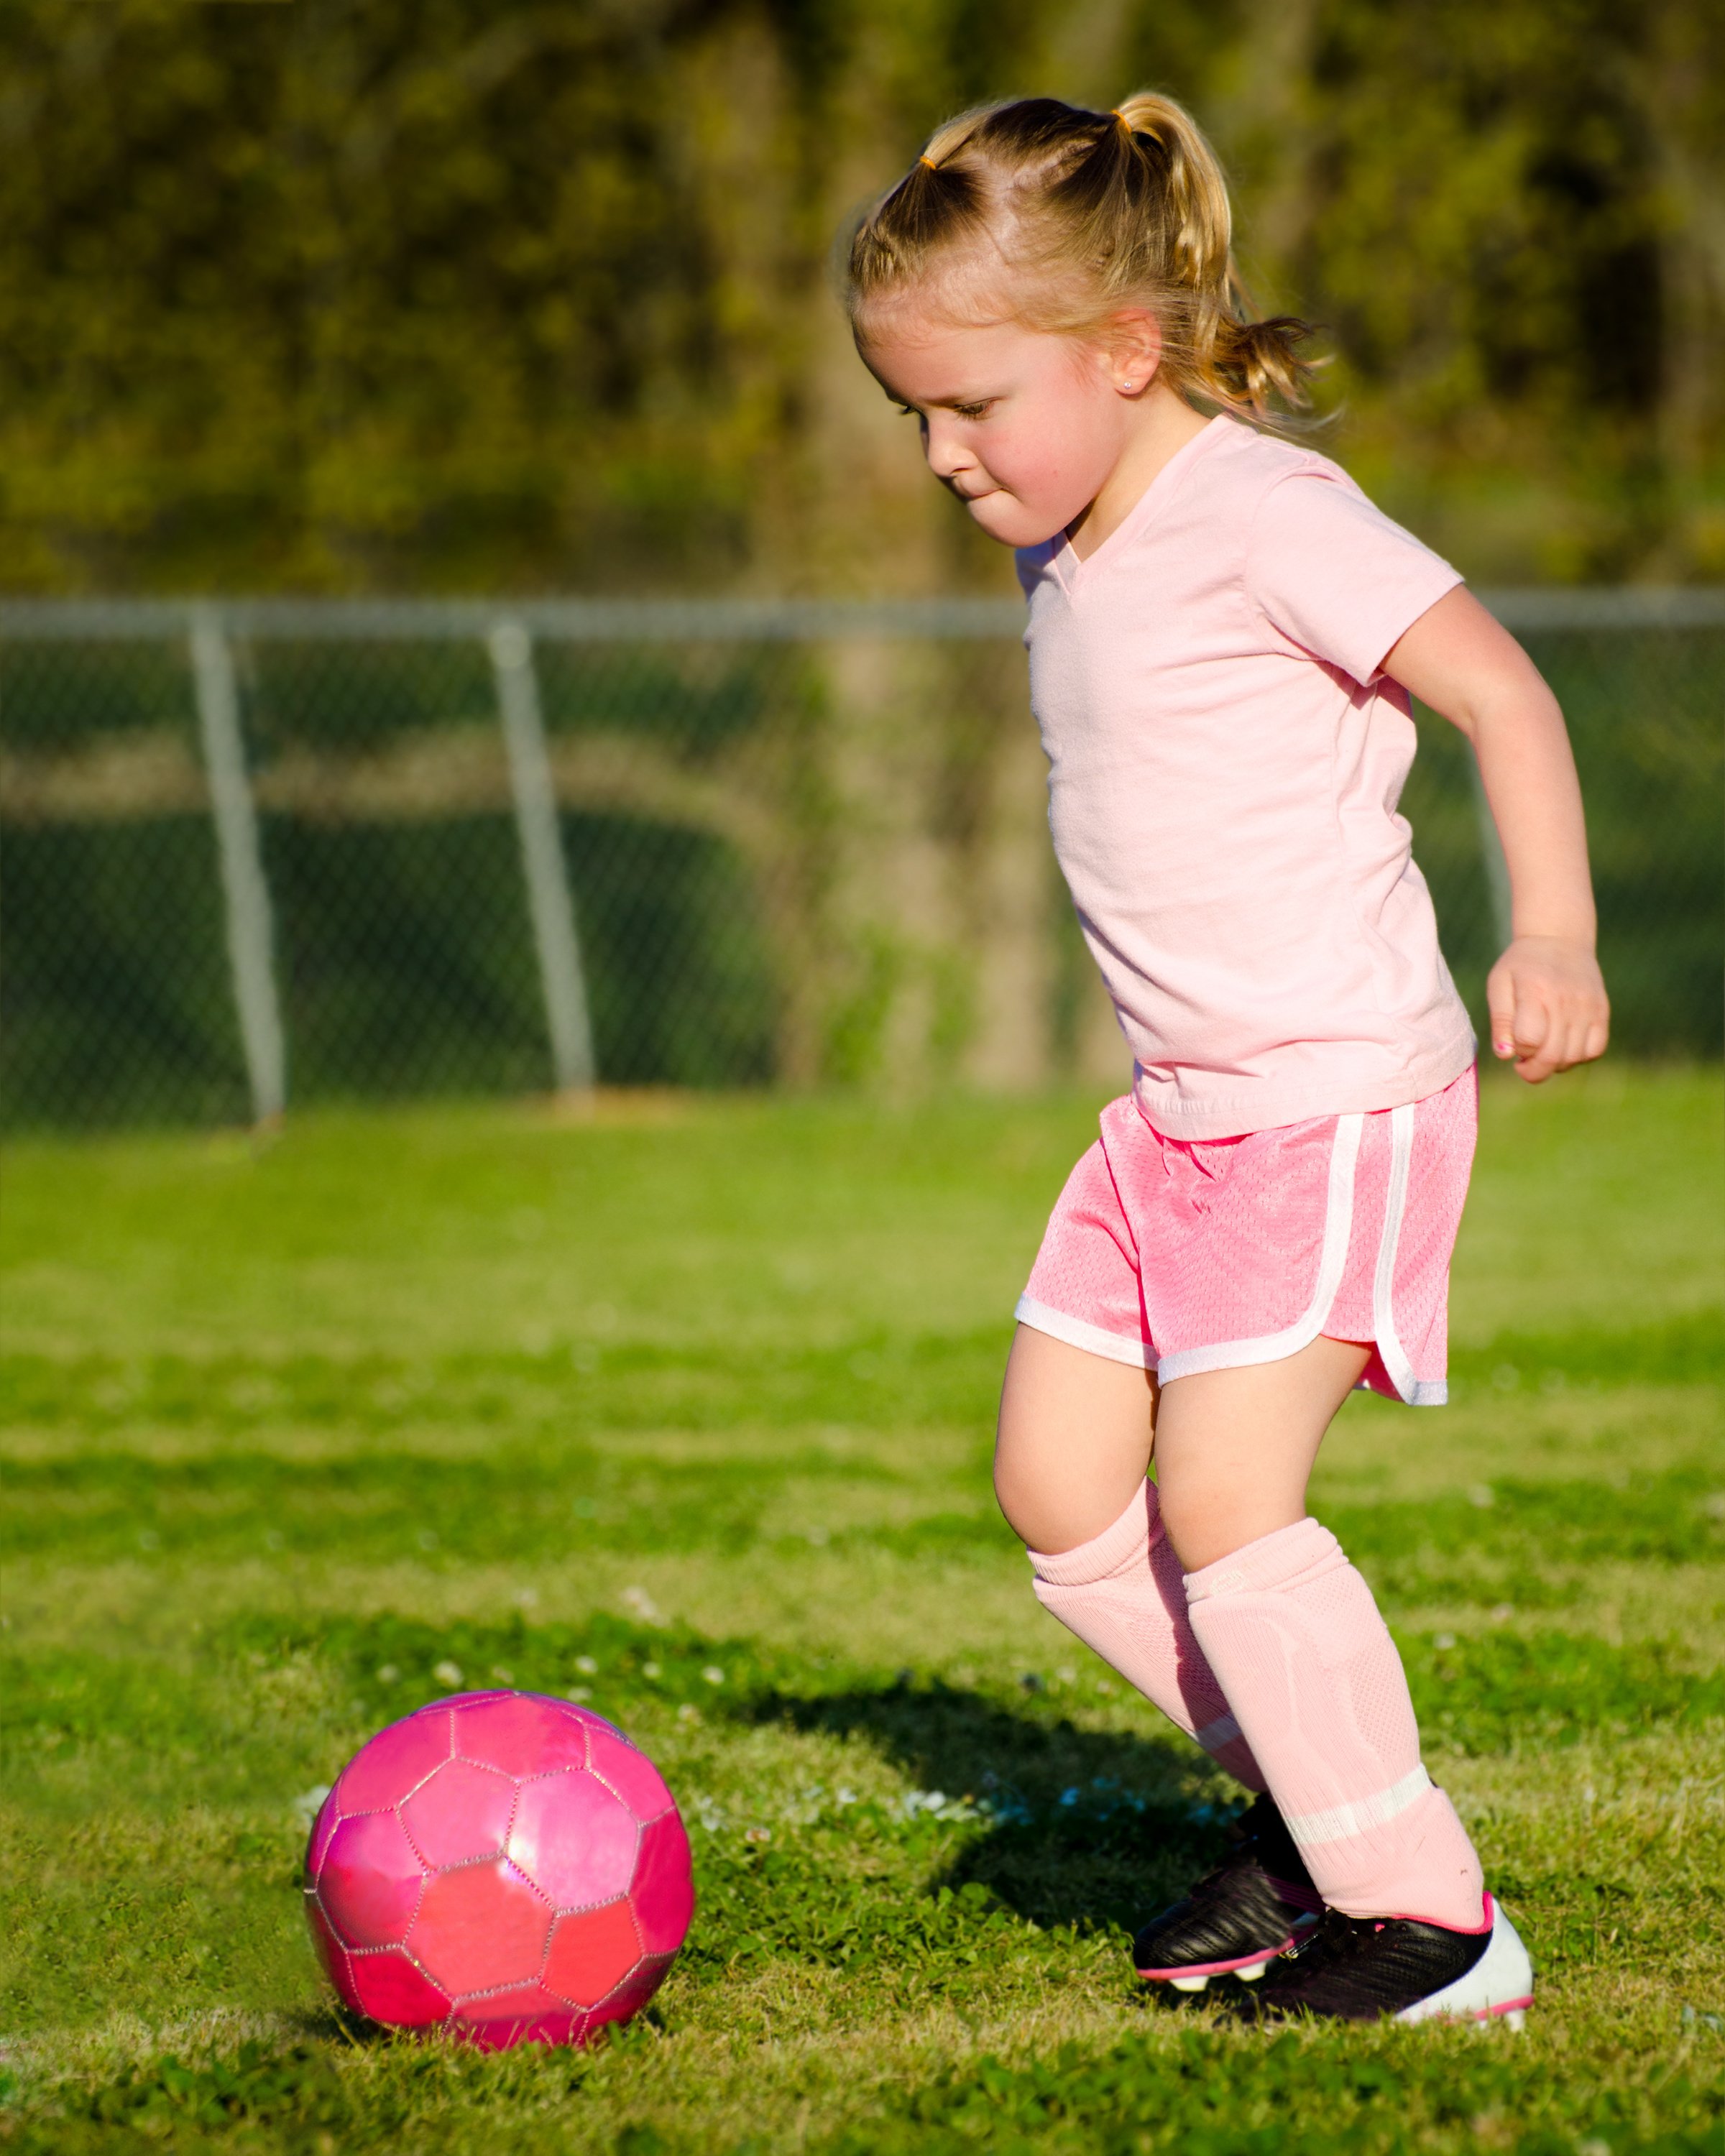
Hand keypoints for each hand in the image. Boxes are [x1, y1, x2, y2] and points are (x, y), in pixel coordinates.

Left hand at [1485, 936, 1608, 1081]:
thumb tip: (1505, 1056)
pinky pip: (1595, 1050)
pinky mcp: (1601, 1012)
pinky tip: (1563, 1046)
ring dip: (1554, 1064)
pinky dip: (1578, 1057)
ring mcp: (1587, 1007)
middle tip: (1524, 1062)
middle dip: (1534, 1070)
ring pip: (1573, 1058)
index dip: (1519, 1050)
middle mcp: (1565, 1001)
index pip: (1530, 1039)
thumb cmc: (1522, 965)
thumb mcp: (1500, 984)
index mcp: (1535, 992)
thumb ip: (1501, 1021)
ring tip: (1543, 1049)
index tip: (1513, 1045)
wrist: (1559, 940)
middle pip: (1553, 1055)